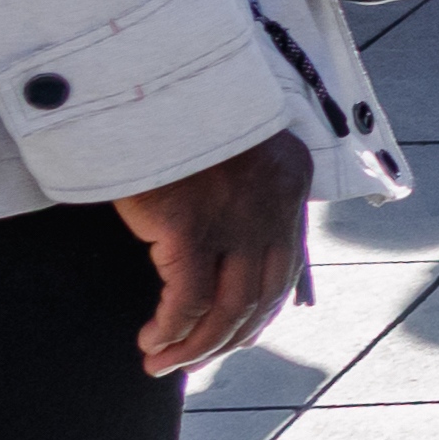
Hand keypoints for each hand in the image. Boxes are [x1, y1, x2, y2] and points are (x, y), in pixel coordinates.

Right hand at [117, 129, 312, 375]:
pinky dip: (172, 328)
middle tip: (194, 362)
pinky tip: (152, 340)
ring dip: (197, 346)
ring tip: (164, 363)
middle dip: (229, 339)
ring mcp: (234, 219)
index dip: (262, 310)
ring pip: (229, 307)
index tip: (238, 335)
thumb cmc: (176, 108)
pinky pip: (188, 299)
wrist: (150, 76)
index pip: (285, 266)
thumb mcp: (230, 141)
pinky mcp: (189, 227)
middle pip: (262, 296)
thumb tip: (221, 223)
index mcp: (289, 182)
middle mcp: (272, 205)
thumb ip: (240, 180)